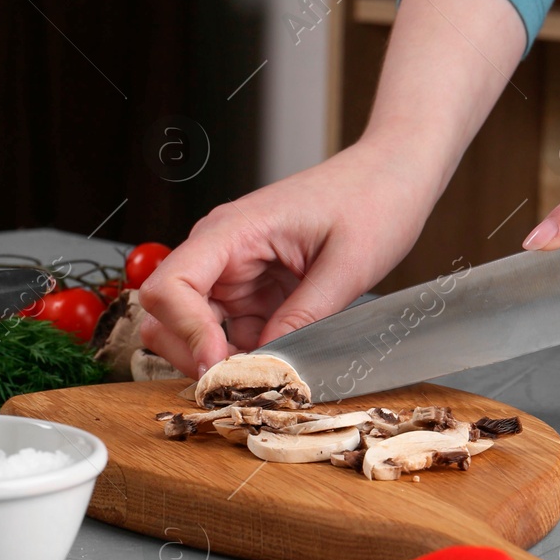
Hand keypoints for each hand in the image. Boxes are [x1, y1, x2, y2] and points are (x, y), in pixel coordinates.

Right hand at [138, 141, 436, 375]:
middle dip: (195, 355)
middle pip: (167, 315)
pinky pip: (231, 334)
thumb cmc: (372, 197)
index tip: (220, 365)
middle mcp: (222, 251)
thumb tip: (272, 361)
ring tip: (265, 377)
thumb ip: (306, 315)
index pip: (169, 285)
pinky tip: (279, 365)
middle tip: (241, 383)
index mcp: (233, 230)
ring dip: (220, 360)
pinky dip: (245, 357)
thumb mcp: (349, 265)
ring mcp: (235, 273)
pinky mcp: (254, 292)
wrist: (392, 176)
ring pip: (196, 331)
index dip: (186, 332)